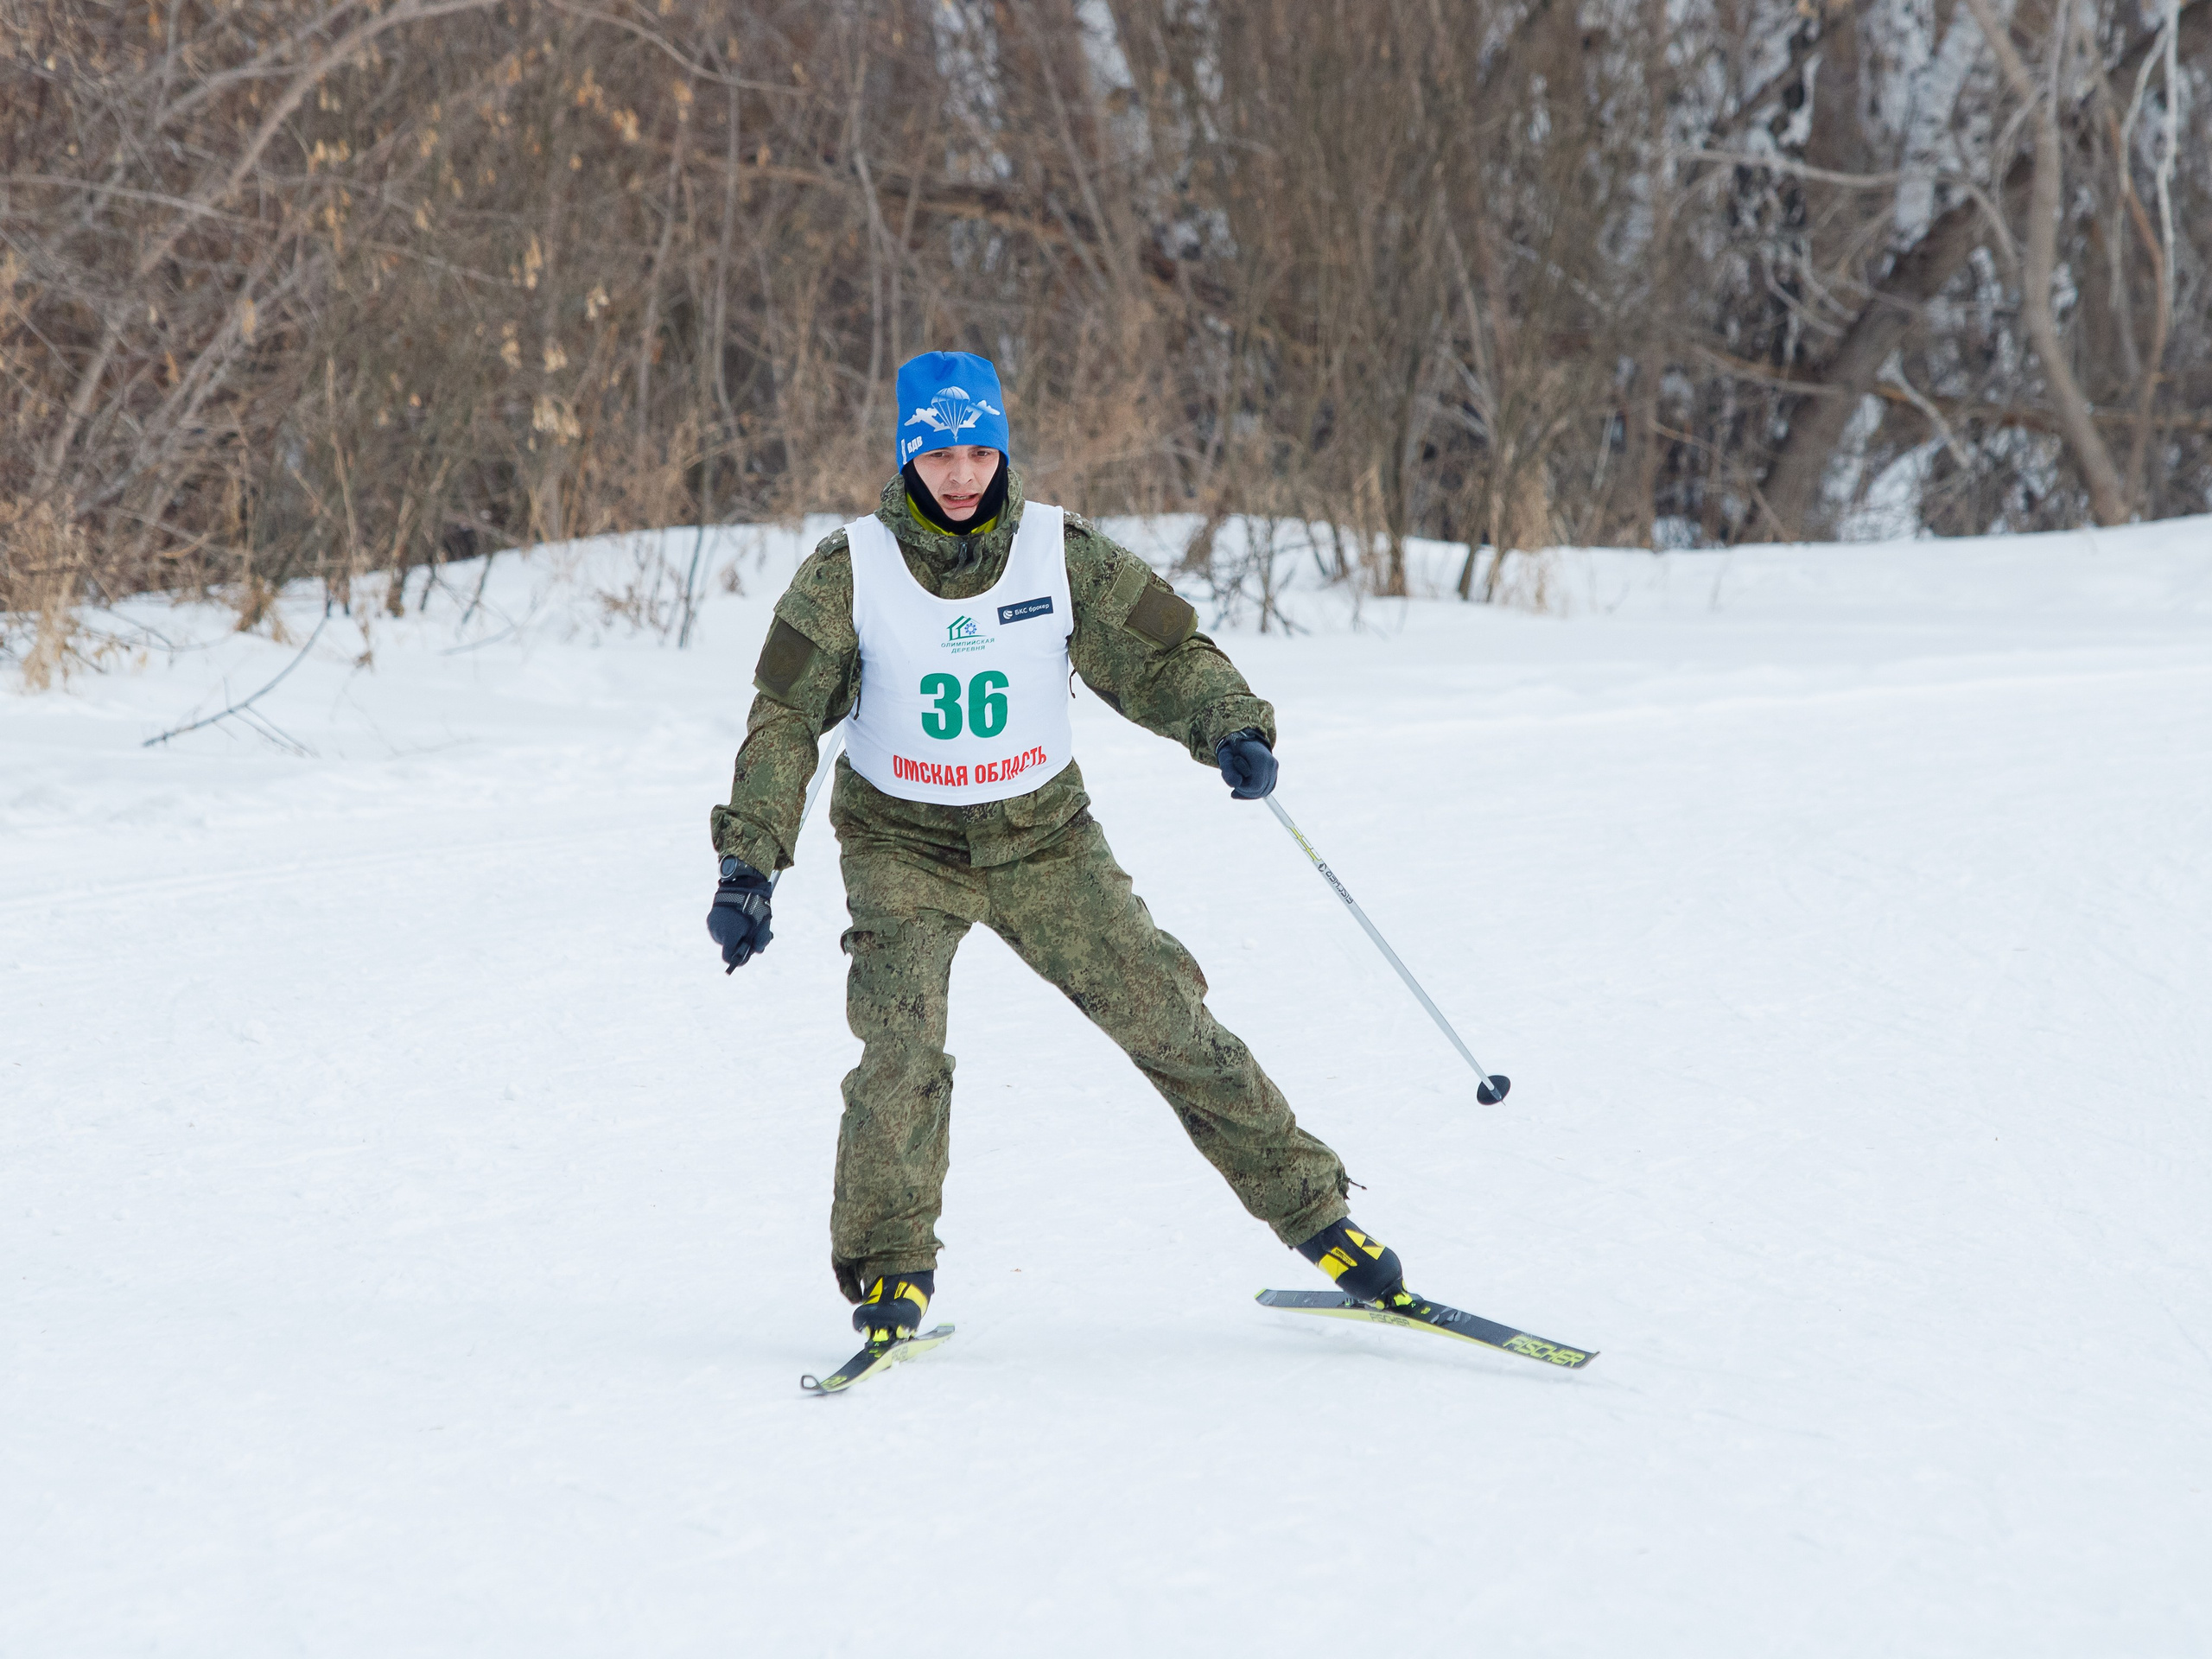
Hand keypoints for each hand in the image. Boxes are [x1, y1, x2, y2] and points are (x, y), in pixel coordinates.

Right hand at [708, 856, 773, 970]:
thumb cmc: (754, 907)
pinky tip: (735, 917)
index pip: (728, 958)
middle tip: (750, 934)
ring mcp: (712, 925)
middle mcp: (717, 932)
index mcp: (729, 936)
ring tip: (743, 922)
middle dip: (740, 944)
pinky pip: (720, 928)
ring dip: (733, 935)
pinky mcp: (710, 918)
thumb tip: (756, 951)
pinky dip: (727, 927)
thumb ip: (760, 942)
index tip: (745, 955)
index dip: (738, 960)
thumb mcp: (762, 926)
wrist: (741, 885)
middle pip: (728, 947)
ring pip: (724, 938)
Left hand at [1214, 728, 1276, 799]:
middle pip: (1260, 791)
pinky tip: (1244, 787)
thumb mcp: (1225, 757)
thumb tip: (1235, 784)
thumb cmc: (1233, 749)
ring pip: (1264, 792)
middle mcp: (1271, 763)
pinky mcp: (1274, 773)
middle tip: (1235, 780)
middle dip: (1245, 791)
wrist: (1243, 741)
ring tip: (1239, 781)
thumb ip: (1228, 770)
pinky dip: (1254, 792)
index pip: (1255, 786)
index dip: (1243, 788)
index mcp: (1261, 758)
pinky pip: (1266, 790)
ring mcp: (1274, 768)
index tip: (1235, 778)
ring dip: (1248, 792)